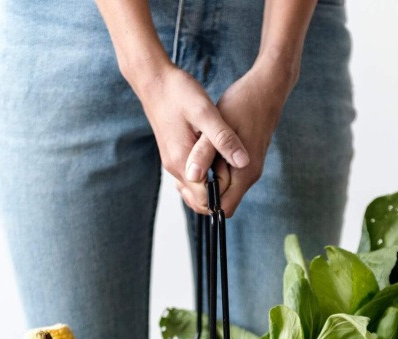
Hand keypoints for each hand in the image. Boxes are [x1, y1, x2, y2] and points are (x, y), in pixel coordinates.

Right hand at [128, 63, 250, 214]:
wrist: (153, 80)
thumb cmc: (179, 93)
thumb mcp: (206, 112)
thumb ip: (223, 139)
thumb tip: (243, 162)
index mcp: (182, 162)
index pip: (204, 200)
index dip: (224, 194)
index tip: (239, 177)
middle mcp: (175, 167)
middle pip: (198, 200)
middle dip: (219, 194)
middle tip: (237, 173)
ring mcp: (173, 162)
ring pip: (194, 189)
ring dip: (213, 185)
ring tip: (229, 165)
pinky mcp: (174, 154)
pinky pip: (191, 176)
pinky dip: (206, 175)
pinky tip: (218, 158)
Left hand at [184, 59, 297, 216]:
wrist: (267, 87)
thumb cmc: (243, 103)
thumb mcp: (218, 125)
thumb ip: (204, 153)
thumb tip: (192, 176)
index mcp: (244, 173)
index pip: (222, 208)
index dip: (202, 201)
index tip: (187, 181)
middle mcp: (249, 175)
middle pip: (221, 201)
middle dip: (201, 190)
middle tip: (186, 167)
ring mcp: (248, 168)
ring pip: (222, 187)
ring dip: (206, 178)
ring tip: (193, 157)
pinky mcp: (244, 159)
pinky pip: (225, 174)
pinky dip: (211, 168)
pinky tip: (202, 150)